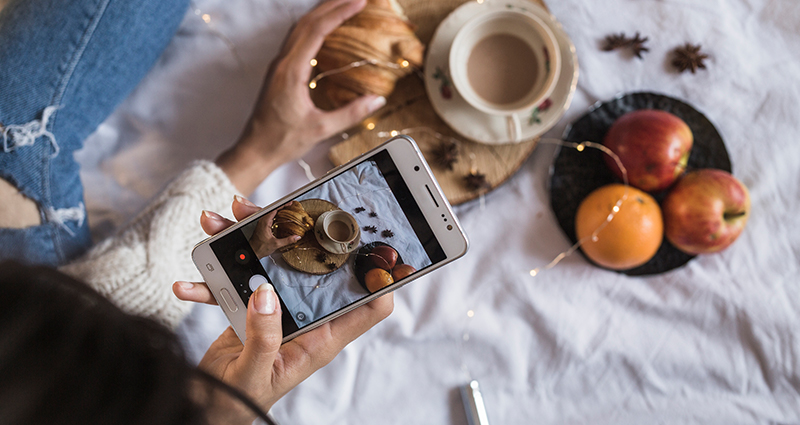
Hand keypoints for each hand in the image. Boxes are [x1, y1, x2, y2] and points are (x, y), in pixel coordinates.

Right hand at [173, 195, 392, 423]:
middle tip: (263, 212)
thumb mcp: (255, 374)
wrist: (208, 408)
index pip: (369, 305)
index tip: (374, 245)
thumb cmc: (239, 402)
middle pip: (314, 267)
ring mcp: (277, 311)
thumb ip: (263, 338)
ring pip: (270, 265)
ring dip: (241, 243)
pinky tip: (188, 285)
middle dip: (294, 235)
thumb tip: (266, 294)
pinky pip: (235, 284)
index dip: (380, 278)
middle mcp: (305, 319)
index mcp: (321, 338)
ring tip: (216, 225)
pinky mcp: (250, 310)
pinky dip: (211, 280)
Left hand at [216, 0, 385, 194]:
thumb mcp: (321, 129)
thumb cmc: (282, 141)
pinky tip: (325, 31)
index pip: (317, 30)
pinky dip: (313, 28)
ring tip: (342, 6)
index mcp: (291, 71)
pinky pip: (296, 40)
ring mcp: (278, 66)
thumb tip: (377, 100)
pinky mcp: (279, 72)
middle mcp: (282, 63)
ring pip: (299, 28)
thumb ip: (351, 113)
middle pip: (307, 22)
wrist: (254, 150)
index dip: (339, 12)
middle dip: (331, 5)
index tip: (359, 2)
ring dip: (320, 14)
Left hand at [248, 201, 300, 257]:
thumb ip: (287, 240)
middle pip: (273, 210)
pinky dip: (276, 216)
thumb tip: (296, 237)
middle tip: (290, 205)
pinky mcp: (262, 226)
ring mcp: (262, 223)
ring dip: (279, 211)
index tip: (289, 203)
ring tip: (287, 210)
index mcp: (264, 223)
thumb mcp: (276, 244)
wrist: (253, 252)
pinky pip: (270, 218)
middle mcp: (262, 221)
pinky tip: (281, 218)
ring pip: (271, 214)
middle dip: (282, 207)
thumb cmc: (259, 248)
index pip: (275, 210)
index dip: (283, 205)